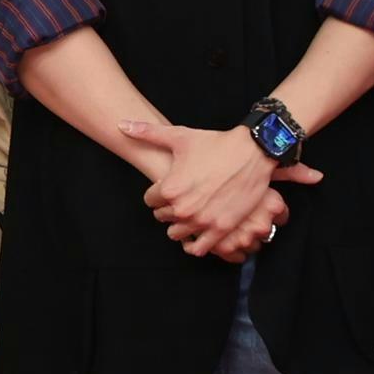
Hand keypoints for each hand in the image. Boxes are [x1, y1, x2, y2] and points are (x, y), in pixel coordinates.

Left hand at [121, 120, 319, 255]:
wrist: (252, 152)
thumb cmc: (215, 144)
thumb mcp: (179, 137)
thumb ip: (147, 133)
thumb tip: (121, 125)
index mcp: (169, 189)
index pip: (150, 201)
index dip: (158, 192)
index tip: (169, 186)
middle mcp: (183, 209)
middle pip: (163, 217)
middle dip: (169, 208)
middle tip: (182, 198)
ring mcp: (203, 221)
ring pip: (178, 234)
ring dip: (181, 226)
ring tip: (190, 214)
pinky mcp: (221, 229)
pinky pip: (200, 248)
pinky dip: (197, 243)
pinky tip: (199, 233)